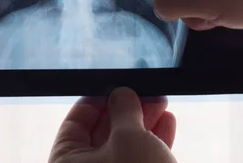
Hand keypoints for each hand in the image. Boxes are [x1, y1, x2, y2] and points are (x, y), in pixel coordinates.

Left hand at [49, 87, 176, 162]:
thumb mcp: (129, 138)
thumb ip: (124, 110)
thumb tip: (122, 93)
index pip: (75, 123)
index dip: (97, 100)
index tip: (118, 86)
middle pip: (101, 134)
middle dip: (126, 110)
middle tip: (146, 93)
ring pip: (124, 148)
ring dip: (144, 124)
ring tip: (162, 104)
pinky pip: (139, 162)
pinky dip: (153, 143)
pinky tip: (168, 124)